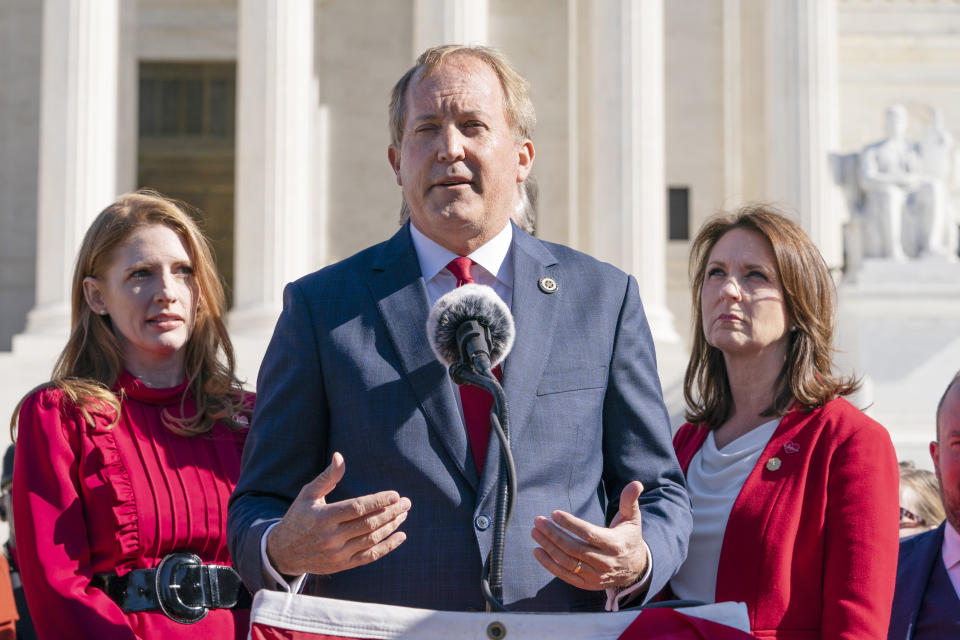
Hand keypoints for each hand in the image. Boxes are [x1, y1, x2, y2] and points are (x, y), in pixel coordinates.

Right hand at [266, 452, 410, 575]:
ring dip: (391, 527)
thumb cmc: (299, 516)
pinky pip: (370, 556)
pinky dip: (387, 547)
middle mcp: (331, 537)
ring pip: (371, 539)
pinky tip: (400, 536)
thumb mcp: (308, 494)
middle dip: (390, 513)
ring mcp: (337, 554)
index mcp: (323, 517)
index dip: (378, 502)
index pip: (357, 508)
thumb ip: (327, 477)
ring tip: (403, 515)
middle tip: (406, 503)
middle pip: (368, 524)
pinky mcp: (342, 565)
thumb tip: (340, 456)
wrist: (283, 552)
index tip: (395, 496)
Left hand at [531, 481, 646, 590]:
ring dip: (549, 547)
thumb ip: (630, 501)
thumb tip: (636, 483)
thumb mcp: (632, 519)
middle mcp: (605, 562)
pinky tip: (537, 552)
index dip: (571, 524)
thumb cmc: (628, 537)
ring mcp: (595, 576)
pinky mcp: (588, 584)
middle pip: (574, 548)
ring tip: (535, 532)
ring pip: (567, 562)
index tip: (554, 513)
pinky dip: (550, 565)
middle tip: (538, 521)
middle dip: (554, 534)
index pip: (589, 534)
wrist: (635, 569)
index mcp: (615, 544)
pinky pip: (565, 576)